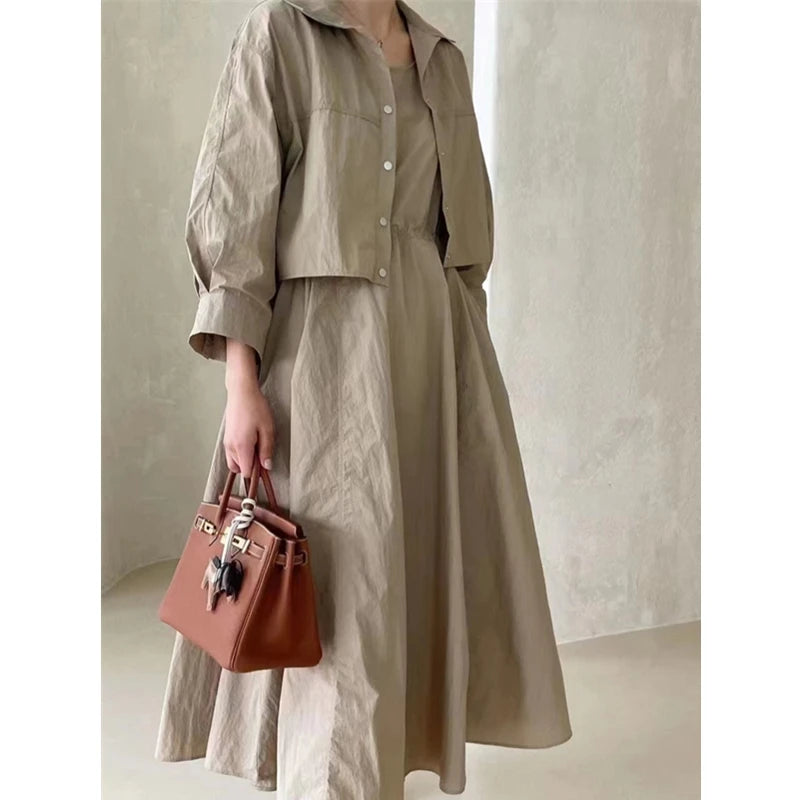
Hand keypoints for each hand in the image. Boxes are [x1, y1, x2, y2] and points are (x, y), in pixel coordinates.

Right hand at [223, 338, 274, 475]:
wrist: (241, 392)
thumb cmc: (256, 407)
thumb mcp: (268, 429)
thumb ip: (267, 450)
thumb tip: (267, 466)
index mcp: (241, 446)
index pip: (246, 472)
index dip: (257, 472)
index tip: (265, 464)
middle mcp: (230, 447)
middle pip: (239, 469)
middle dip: (250, 466)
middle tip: (262, 452)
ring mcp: (226, 442)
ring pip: (234, 462)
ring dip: (245, 460)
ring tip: (256, 445)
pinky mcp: (226, 437)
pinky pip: (231, 453)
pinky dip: (240, 453)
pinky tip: (250, 440)